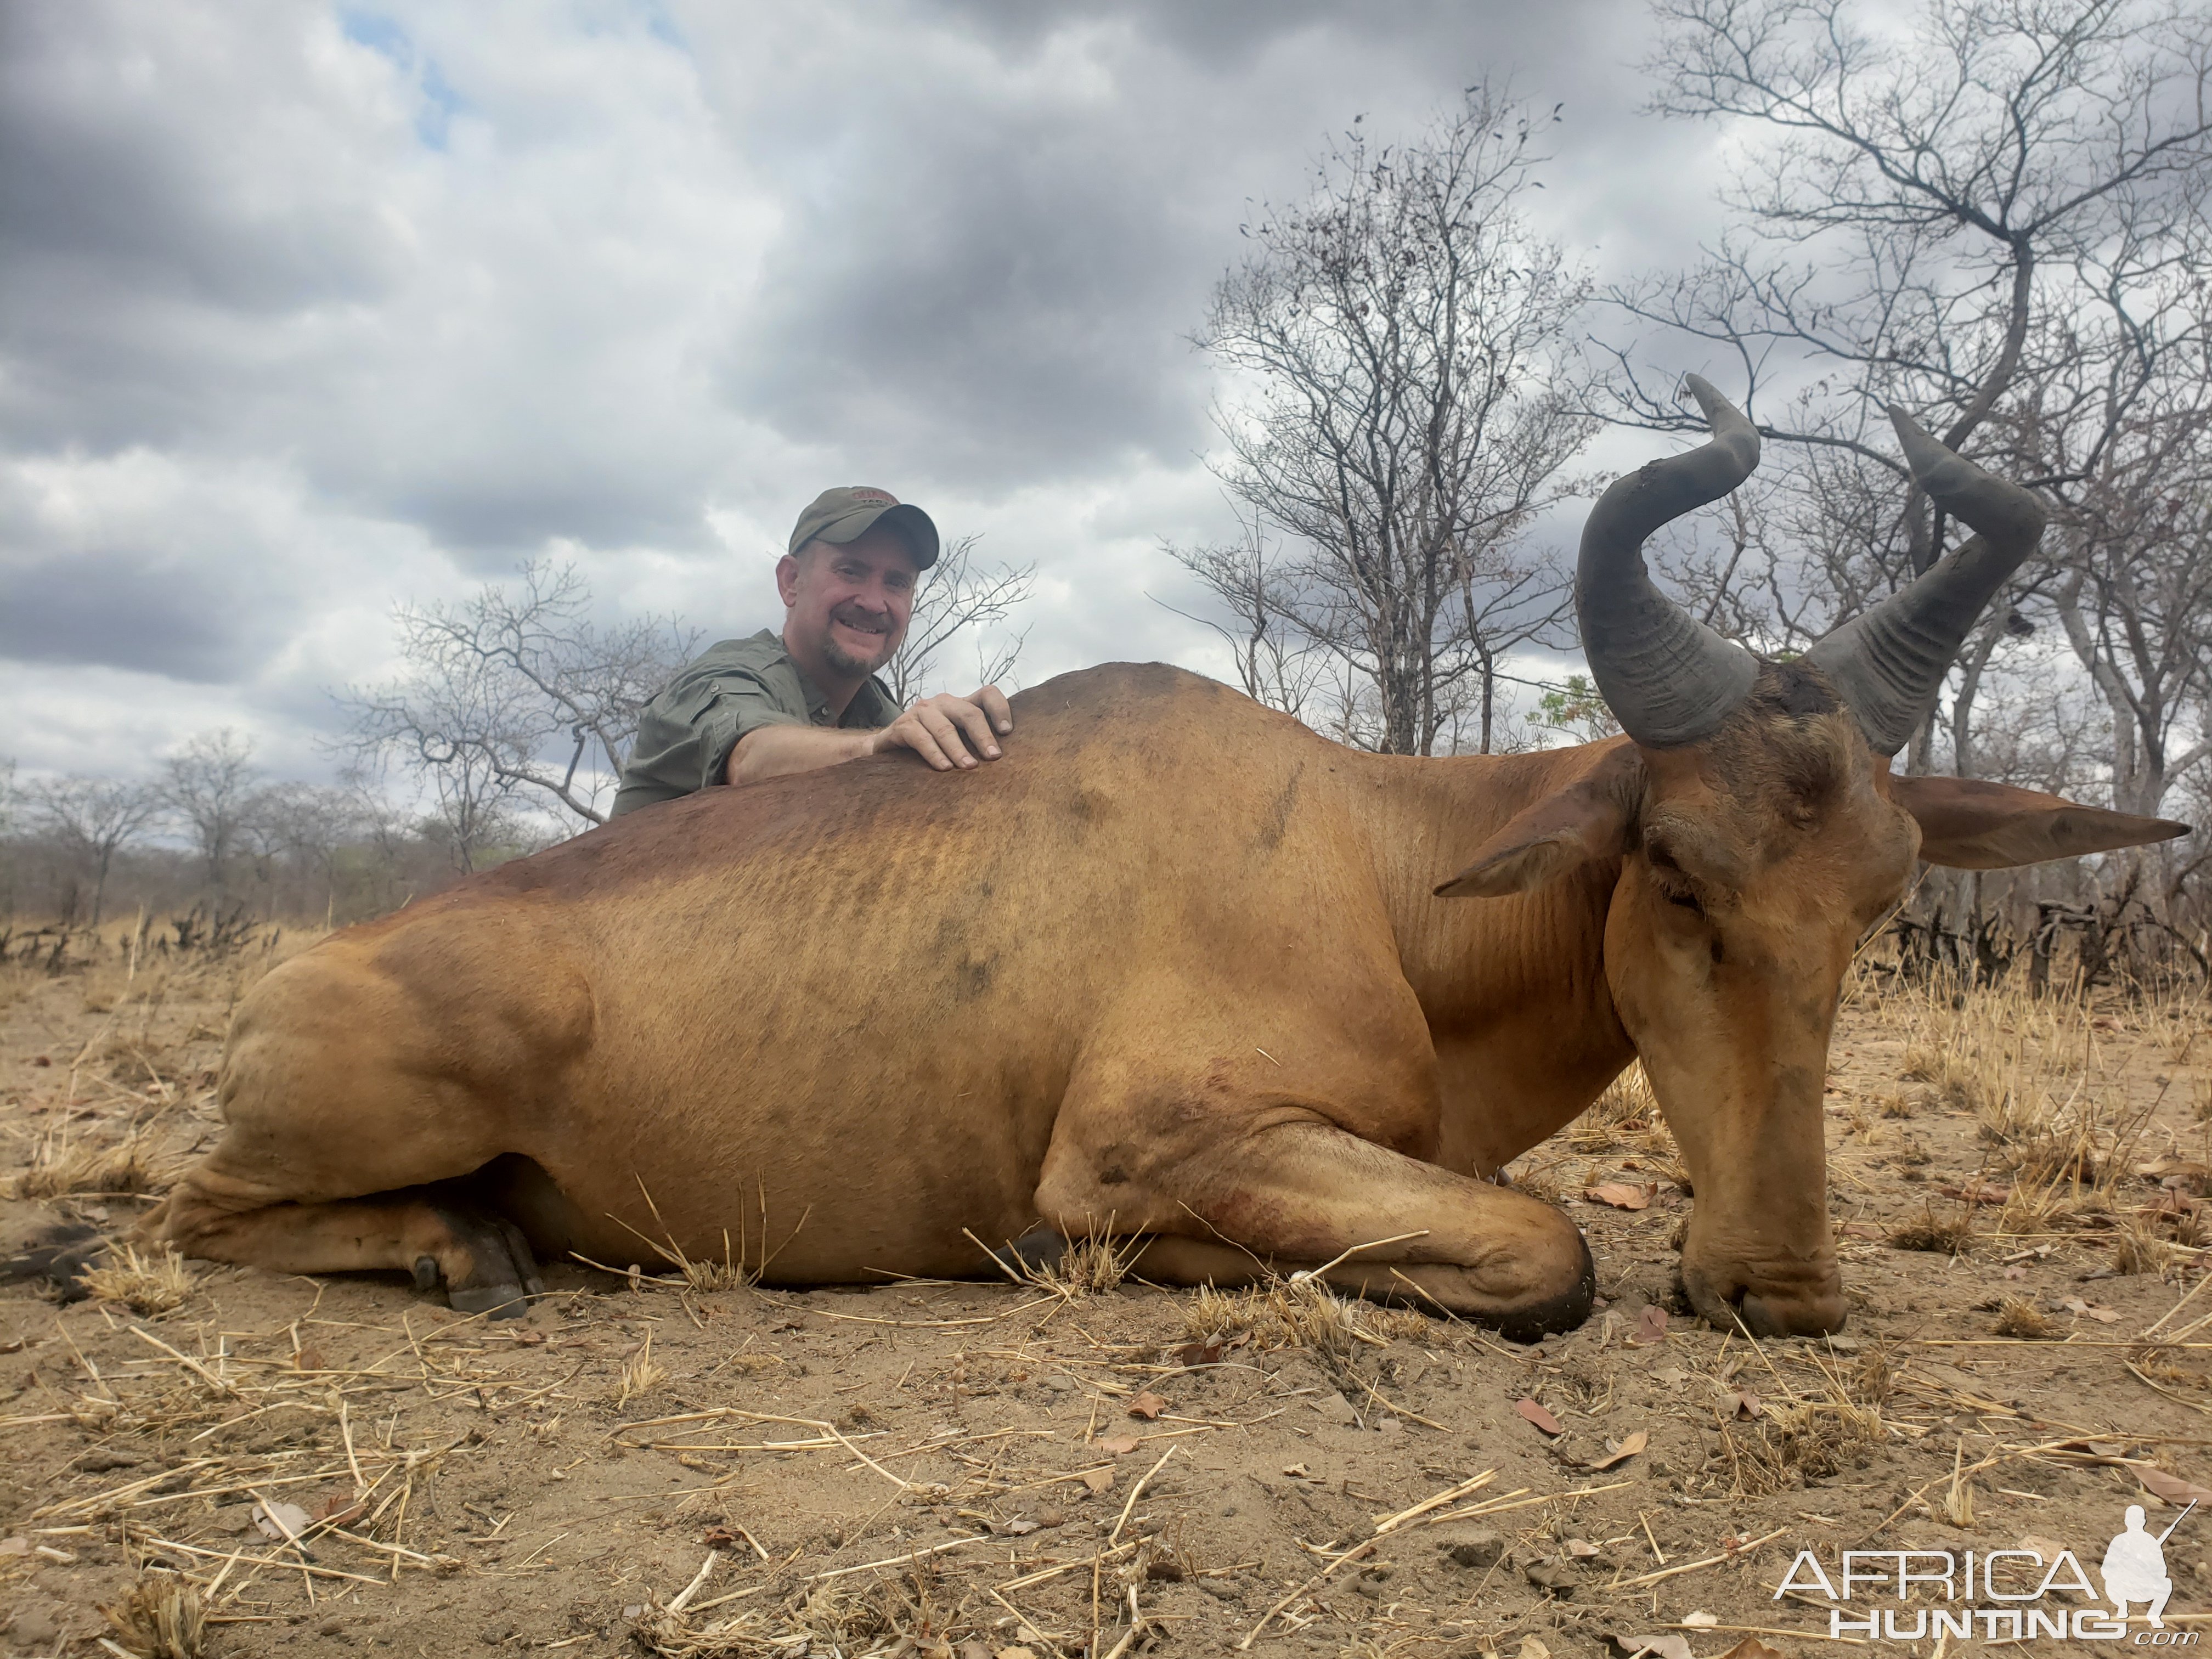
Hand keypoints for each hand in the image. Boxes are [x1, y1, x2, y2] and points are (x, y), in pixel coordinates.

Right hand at [872, 686, 1013, 771]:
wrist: (889, 752)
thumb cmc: (931, 749)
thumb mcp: (957, 743)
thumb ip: (977, 744)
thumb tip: (1009, 762)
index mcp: (961, 705)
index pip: (987, 694)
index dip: (1000, 708)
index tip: (1008, 732)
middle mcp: (943, 703)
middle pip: (969, 712)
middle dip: (983, 736)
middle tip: (994, 757)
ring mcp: (921, 711)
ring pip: (945, 728)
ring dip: (958, 749)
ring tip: (970, 768)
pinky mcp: (902, 726)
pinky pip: (920, 738)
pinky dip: (934, 754)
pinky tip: (943, 768)